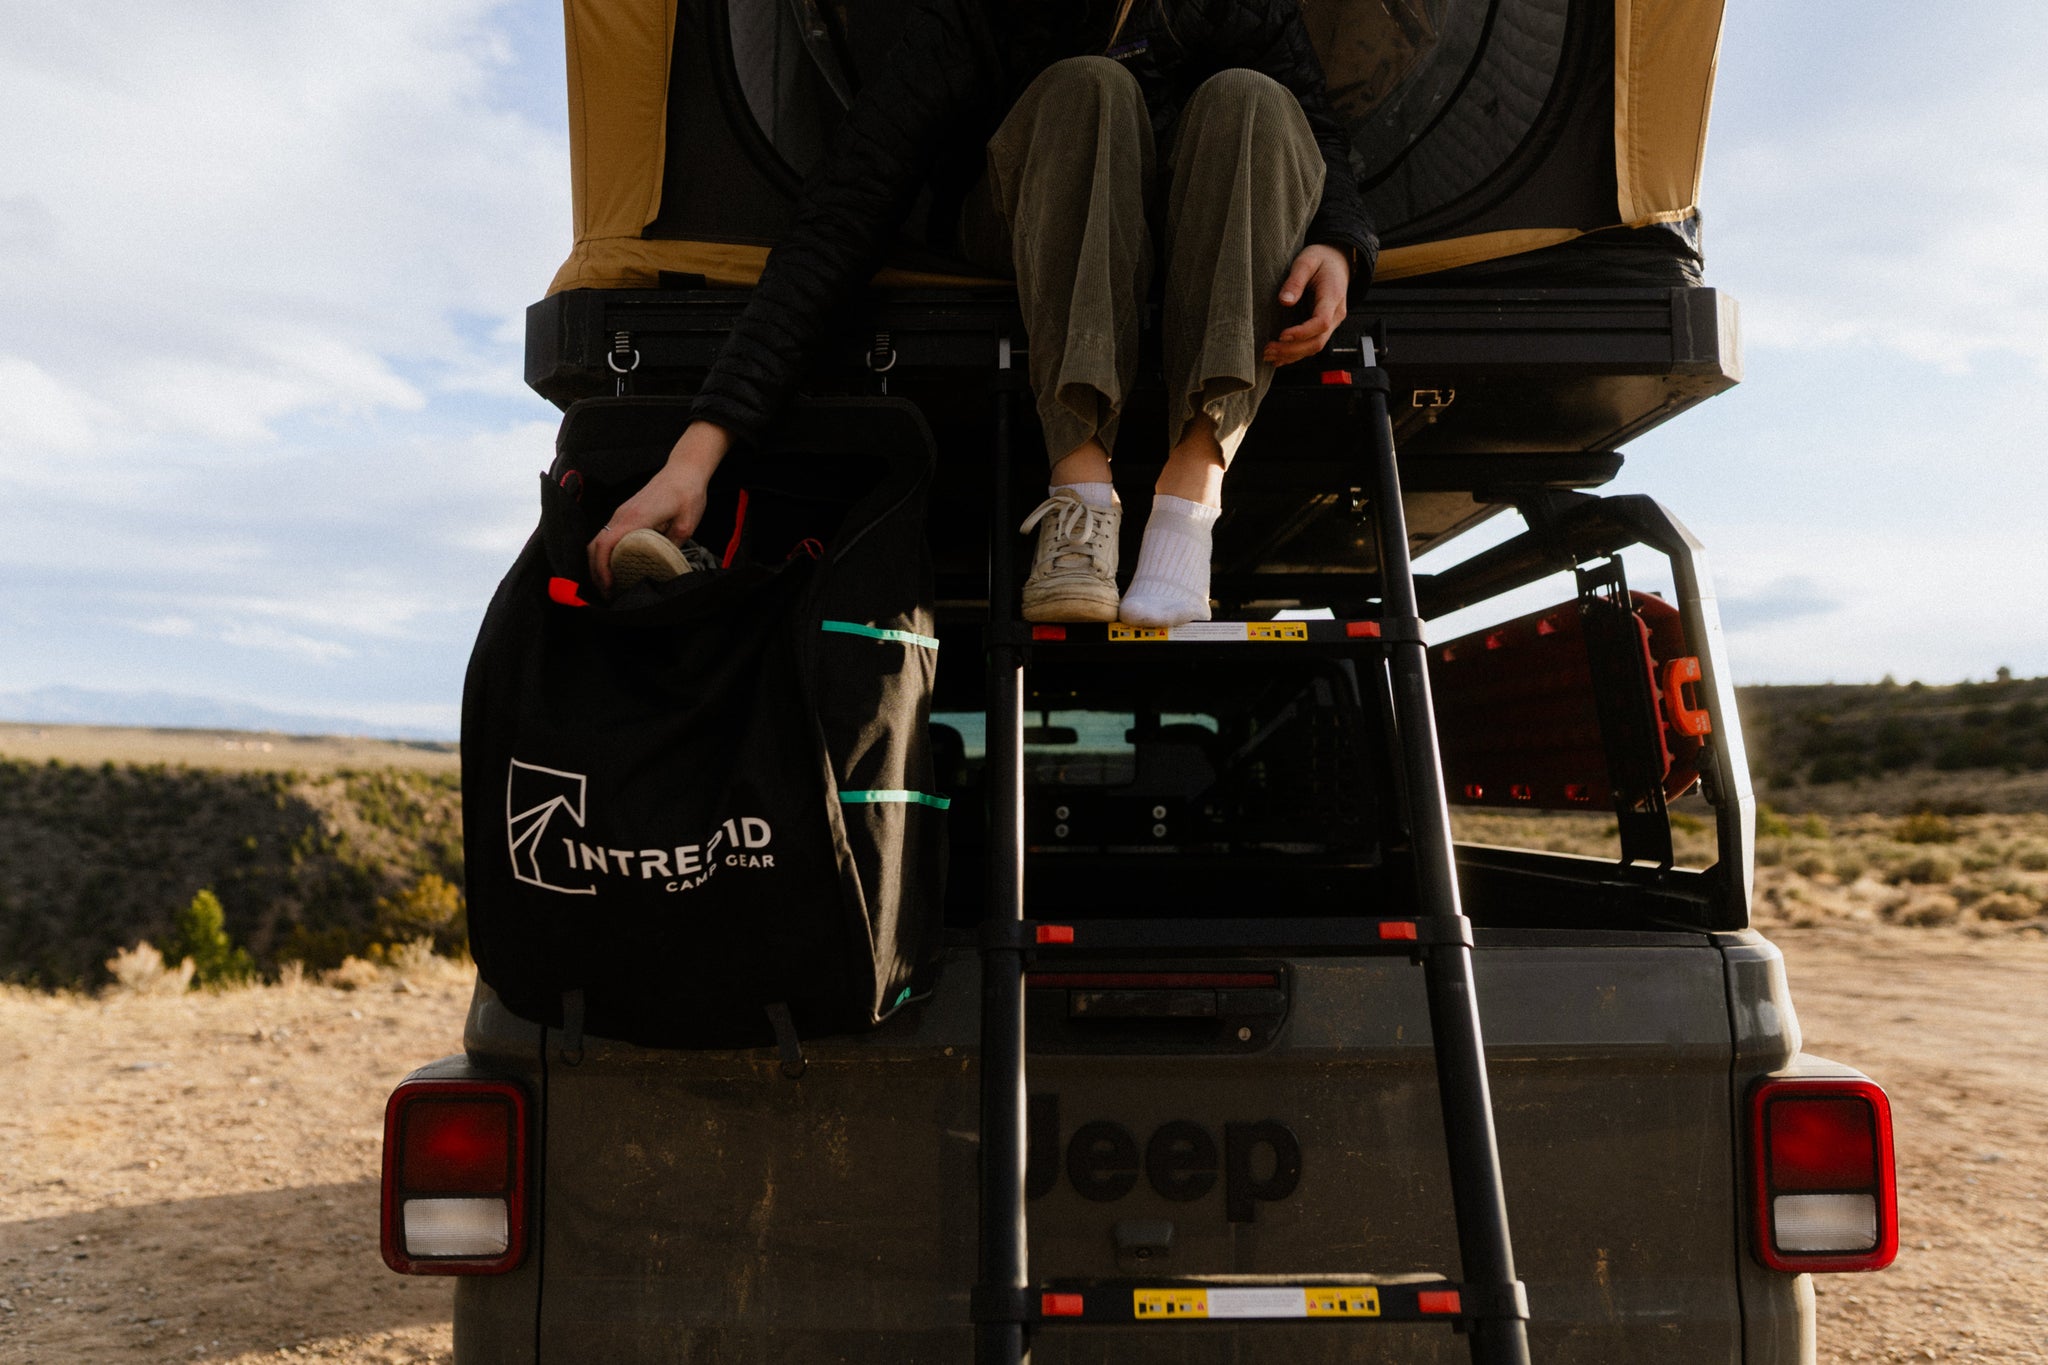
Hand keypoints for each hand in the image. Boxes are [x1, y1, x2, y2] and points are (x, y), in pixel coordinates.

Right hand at [586, 421, 731, 594]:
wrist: (684, 470)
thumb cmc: (686, 493)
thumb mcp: (687, 525)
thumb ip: (672, 546)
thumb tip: (662, 565)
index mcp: (635, 518)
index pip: (605, 545)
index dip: (602, 569)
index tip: (609, 586)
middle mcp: (622, 515)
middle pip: (595, 546)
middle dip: (596, 572)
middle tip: (608, 592)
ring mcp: (621, 513)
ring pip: (598, 540)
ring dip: (599, 563)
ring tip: (610, 583)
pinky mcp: (625, 513)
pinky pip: (607, 535)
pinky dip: (605, 552)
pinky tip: (616, 565)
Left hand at [1263, 244, 1349, 366]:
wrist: (1337, 260)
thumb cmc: (1322, 259)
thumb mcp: (1306, 261)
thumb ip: (1295, 280)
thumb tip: (1284, 301)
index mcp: (1333, 297)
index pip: (1320, 322)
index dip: (1301, 332)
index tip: (1281, 335)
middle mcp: (1336, 314)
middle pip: (1317, 341)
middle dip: (1291, 349)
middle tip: (1268, 350)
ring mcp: (1332, 322)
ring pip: (1315, 347)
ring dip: (1291, 355)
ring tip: (1268, 355)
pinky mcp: (1324, 326)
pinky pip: (1312, 344)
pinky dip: (1296, 353)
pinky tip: (1279, 358)